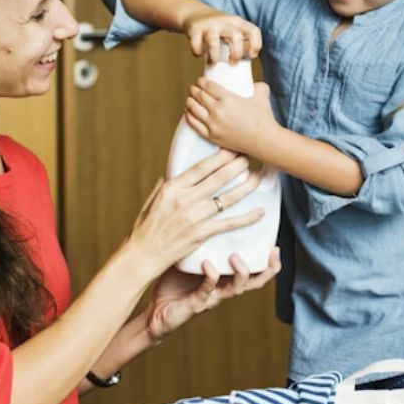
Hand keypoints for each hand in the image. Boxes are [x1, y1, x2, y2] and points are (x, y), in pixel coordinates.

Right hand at [125, 150, 263, 271]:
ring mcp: (194, 217)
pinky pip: (229, 223)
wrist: (144, 255)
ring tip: (258, 177)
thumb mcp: (153, 200)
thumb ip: (167, 184)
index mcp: (172, 188)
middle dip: (236, 166)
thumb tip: (178, 170)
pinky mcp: (201, 234)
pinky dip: (246, 218)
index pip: (201, 167)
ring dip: (246, 187)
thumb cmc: (146, 227)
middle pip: (217, 179)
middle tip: (249, 157)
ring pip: (227, 198)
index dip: (219, 157)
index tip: (232, 148)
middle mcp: (184, 199)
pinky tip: (259, 212)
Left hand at [144, 249, 281, 340]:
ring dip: (240, 272)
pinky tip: (207, 264)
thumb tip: (200, 213)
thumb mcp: (190, 259)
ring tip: (236, 257)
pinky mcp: (197, 304)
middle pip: (256, 282)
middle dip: (268, 269)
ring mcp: (212, 298)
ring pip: (236, 289)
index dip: (269, 263)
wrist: (155, 312)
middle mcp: (223, 289)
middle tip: (272, 252)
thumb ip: (199, 242)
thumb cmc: (174, 283)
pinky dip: (209, 277)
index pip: (255, 272)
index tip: (276, 246)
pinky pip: (208, 291)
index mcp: (226, 278)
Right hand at [181, 8, 261, 62]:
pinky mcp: (194, 29)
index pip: (253, 30)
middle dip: (236, 54)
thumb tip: (245, 62)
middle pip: (236, 36)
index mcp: (236, 21)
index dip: (256, 45)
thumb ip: (239, 41)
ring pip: (213, 43)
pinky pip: (197, 47)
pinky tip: (200, 53)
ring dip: (215, 57)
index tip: (251, 56)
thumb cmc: (217, 28)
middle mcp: (224, 21)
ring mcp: (208, 25)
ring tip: (213, 62)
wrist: (194, 14)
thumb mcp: (231, 28)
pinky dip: (198, 54)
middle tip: (232, 63)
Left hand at [186, 78, 278, 154]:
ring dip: (189, 101)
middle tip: (194, 88)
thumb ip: (257, 85)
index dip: (201, 81)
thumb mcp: (262, 95)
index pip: (207, 86)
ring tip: (190, 99)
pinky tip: (189, 112)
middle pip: (198, 96)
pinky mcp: (212, 136)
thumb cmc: (264, 118)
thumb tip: (253, 83)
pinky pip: (194, 124)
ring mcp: (213, 125)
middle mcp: (218, 111)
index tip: (200, 80)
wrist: (264, 141)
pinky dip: (189, 115)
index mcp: (228, 99)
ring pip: (193, 108)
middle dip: (194, 90)